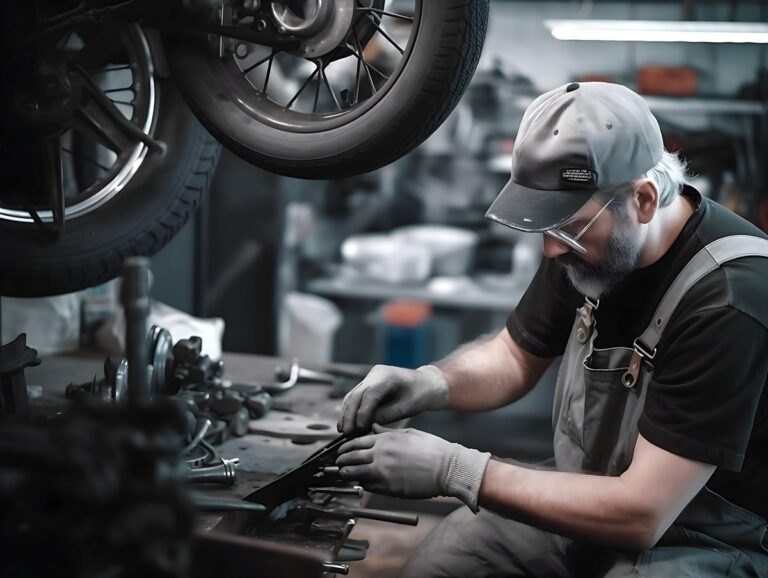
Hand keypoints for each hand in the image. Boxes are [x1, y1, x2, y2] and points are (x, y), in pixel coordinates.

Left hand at [335, 424, 490, 511]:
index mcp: (384, 440)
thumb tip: (373, 427)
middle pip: (350, 459)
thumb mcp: (407, 433)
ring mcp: (383, 473)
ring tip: (343, 475)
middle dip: (341, 462)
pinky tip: (363, 483)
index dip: (344, 448)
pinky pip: (368, 486)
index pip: (354, 443)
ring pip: (354, 474)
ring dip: (347, 475)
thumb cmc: (431, 449)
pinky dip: (363, 484)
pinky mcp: (389, 488)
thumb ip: (386, 432)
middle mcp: (380, 455)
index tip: (341, 452)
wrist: (447, 468)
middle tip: (337, 464)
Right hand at [337, 365, 449, 435]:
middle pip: (356, 394)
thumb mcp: (406, 408)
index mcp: (387, 376)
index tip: (358, 429)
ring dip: (346, 413)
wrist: (426, 384)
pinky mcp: (368, 384)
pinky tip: (347, 424)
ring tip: (342, 431)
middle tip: (346, 433)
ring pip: (352, 395)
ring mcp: (370, 377)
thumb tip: (364, 425)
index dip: (362, 412)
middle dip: (349, 415)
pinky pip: (355, 397)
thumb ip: (385, 415)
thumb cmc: (420, 395)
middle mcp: (375, 374)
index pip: (369, 394)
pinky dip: (350, 410)